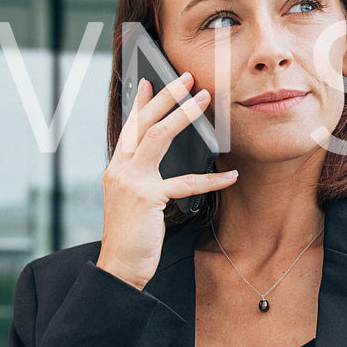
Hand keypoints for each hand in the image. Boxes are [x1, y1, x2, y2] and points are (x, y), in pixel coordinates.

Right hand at [96, 73, 238, 288]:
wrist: (119, 268)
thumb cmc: (131, 237)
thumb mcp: (133, 201)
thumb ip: (145, 179)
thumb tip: (168, 163)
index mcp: (117, 169)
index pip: (129, 127)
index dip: (140, 102)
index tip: (149, 80)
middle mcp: (120, 169)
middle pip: (144, 122)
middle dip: (166, 96)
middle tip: (186, 78)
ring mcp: (130, 181)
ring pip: (159, 136)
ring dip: (184, 114)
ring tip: (204, 99)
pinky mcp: (146, 198)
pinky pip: (184, 182)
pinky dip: (211, 178)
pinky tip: (230, 175)